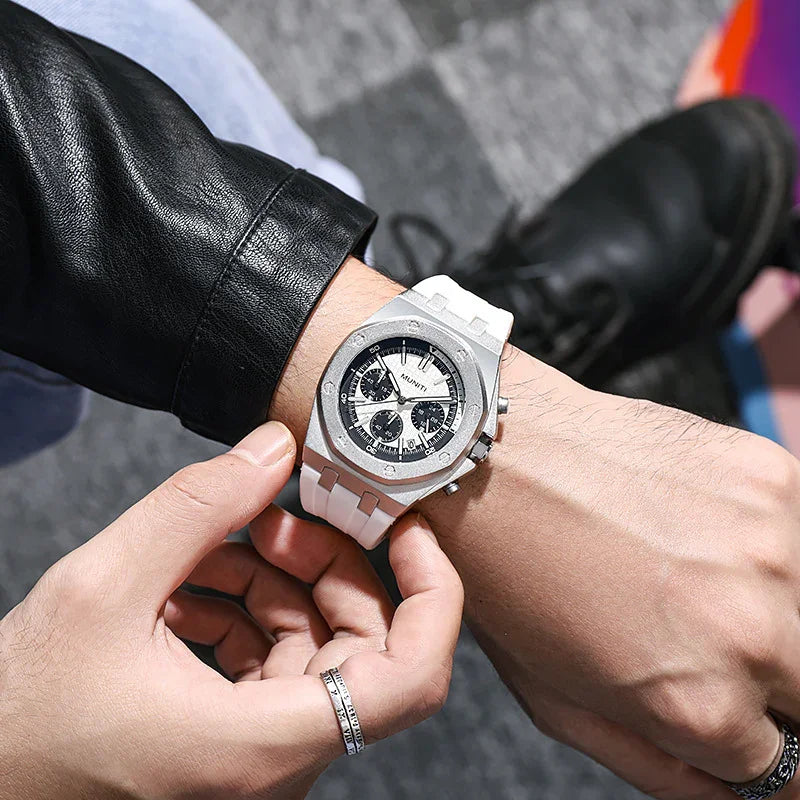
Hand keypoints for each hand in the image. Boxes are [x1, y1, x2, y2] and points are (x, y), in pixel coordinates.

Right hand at [0, 422, 462, 799]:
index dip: (429, 592)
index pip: (411, 677)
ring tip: (213, 546)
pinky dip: (249, 610)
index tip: (404, 527)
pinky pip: (276, 662)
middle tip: (273, 516)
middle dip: (326, 562)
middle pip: (363, 642)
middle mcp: (276, 762)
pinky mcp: (235, 739)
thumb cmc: (22, 719)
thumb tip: (274, 447)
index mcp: (262, 744)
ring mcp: (259, 753)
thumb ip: (201, 504)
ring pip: (317, 645)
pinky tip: (196, 583)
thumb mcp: (104, 586)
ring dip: (278, 580)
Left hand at [426, 347, 799, 798]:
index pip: (788, 769)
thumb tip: (737, 791)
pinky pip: (795, 527)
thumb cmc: (508, 574)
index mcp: (699, 704)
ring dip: (772, 604)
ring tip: (692, 574)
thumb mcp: (558, 703)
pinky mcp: (766, 472)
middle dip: (774, 682)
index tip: (730, 705)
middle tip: (702, 636)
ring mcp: (769, 543)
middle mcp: (752, 629)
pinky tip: (692, 525)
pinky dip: (760, 540)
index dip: (755, 740)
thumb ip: (663, 768)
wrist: (490, 456)